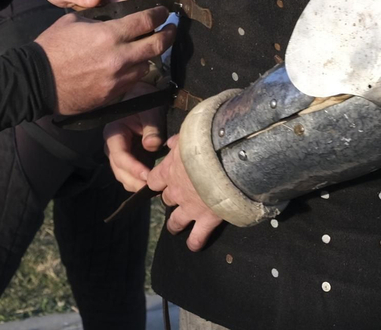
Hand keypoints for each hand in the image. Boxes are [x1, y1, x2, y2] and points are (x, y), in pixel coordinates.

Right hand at [35, 7, 172, 115]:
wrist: (36, 81)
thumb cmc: (51, 48)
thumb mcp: (73, 20)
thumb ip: (99, 18)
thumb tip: (114, 18)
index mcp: (109, 35)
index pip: (146, 21)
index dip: (158, 14)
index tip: (163, 12)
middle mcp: (119, 58)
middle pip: (157, 45)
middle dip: (168, 34)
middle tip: (171, 29)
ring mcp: (118, 79)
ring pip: (147, 65)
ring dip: (149, 56)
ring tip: (146, 49)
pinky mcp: (113, 95)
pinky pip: (132, 81)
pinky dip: (134, 72)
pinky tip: (129, 66)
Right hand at [103, 90, 166, 191]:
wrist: (145, 101)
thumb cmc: (147, 105)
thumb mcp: (150, 113)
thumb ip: (151, 128)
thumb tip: (151, 145)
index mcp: (113, 134)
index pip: (120, 156)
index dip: (133, 169)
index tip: (148, 177)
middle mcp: (112, 147)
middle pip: (119, 170)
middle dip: (134, 181)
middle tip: (152, 188)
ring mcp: (119, 155)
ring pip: (123, 176)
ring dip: (136, 184)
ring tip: (153, 188)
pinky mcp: (128, 160)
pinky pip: (129, 175)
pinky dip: (138, 181)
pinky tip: (152, 184)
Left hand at [148, 136, 223, 250]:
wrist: (226, 159)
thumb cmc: (206, 144)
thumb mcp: (188, 136)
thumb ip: (177, 142)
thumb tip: (169, 144)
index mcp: (169, 171)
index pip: (154, 180)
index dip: (158, 182)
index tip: (161, 182)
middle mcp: (176, 191)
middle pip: (167, 199)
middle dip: (171, 199)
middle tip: (178, 198)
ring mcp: (190, 208)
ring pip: (176, 221)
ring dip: (175, 224)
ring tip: (175, 227)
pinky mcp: (206, 219)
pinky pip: (198, 236)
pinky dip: (195, 241)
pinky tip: (194, 245)